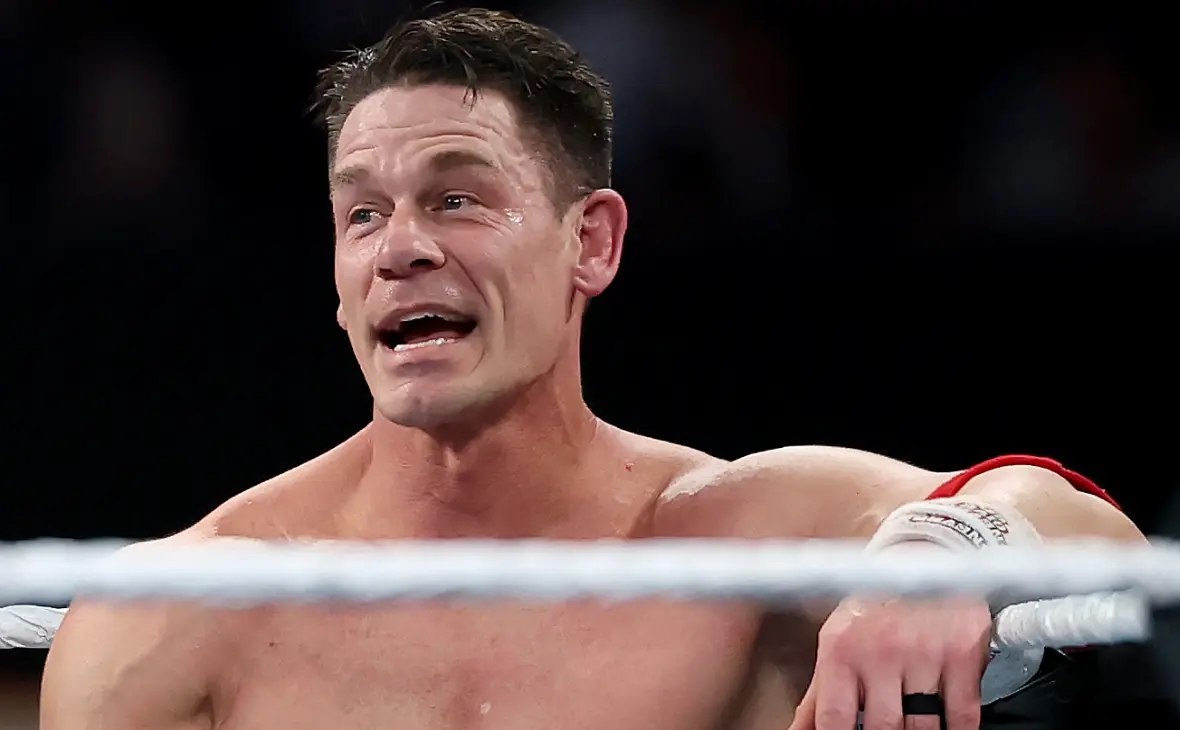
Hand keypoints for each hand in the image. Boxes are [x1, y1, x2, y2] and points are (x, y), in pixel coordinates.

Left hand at [788, 595, 992, 729]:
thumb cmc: (874, 611)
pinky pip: (962, 716)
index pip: (834, 717)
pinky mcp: (962, 653)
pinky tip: (946, 723)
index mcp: (841, 649)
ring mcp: (923, 651)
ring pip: (924, 728)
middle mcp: (880, 648)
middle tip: (887, 729)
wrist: (925, 560)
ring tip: (912, 723)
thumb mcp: (839, 644)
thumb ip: (819, 695)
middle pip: (883, 727)